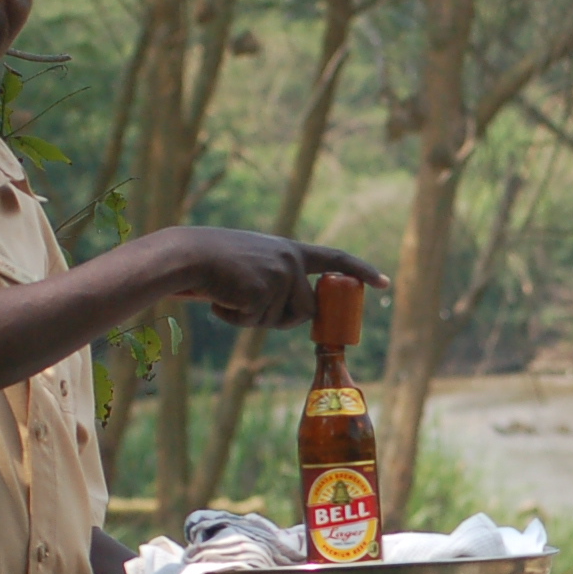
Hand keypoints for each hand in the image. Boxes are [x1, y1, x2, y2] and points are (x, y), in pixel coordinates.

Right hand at [161, 230, 387, 329]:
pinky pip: (255, 322)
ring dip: (255, 319)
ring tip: (232, 295)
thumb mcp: (256, 262)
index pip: (335, 260)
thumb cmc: (216, 262)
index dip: (360, 271)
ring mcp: (279, 276)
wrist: (189, 255)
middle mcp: (291, 261)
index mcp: (291, 250)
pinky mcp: (263, 291)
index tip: (383, 283)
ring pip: (280, 321)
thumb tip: (300, 311)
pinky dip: (235, 318)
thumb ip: (280, 279)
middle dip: (281, 318)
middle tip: (250, 302)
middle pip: (306, 310)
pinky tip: (223, 298)